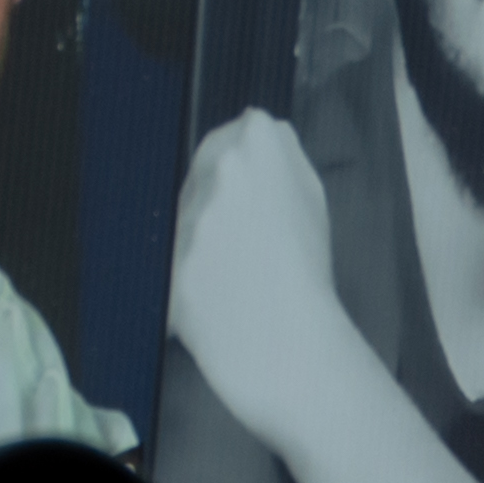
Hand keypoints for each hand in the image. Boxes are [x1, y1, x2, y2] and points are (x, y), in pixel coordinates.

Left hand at [167, 110, 339, 418]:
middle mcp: (220, 171)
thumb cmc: (311, 276)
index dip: (247, 167)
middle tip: (248, 245)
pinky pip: (171, 268)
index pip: (239, 133)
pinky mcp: (169, 263)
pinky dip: (187, 287)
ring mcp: (192, 217)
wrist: (294, 350)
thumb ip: (282, 158)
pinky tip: (216, 306)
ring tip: (234, 281)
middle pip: (204, 172)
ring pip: (185, 220)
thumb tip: (257, 133)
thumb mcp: (314, 198)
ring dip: (200, 245)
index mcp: (260, 145)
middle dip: (217, 202)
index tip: (258, 197)